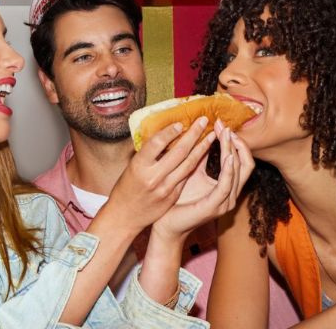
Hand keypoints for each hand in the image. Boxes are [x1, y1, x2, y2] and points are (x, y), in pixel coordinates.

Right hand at [98, 116, 216, 235]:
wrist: (125, 216)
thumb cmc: (126, 187)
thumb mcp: (132, 167)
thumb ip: (148, 154)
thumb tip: (166, 134)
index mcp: (139, 166)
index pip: (156, 143)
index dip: (170, 132)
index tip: (181, 123)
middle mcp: (153, 177)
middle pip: (178, 152)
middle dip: (193, 134)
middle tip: (203, 120)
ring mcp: (165, 188)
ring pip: (188, 164)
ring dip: (202, 148)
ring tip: (211, 135)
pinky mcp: (172, 196)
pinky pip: (187, 176)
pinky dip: (196, 163)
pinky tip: (204, 153)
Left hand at [152, 121, 254, 239]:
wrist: (165, 223)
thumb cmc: (177, 199)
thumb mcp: (191, 172)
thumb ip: (200, 157)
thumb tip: (203, 134)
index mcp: (227, 187)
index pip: (241, 160)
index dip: (234, 141)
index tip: (222, 124)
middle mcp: (230, 195)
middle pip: (246, 164)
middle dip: (238, 143)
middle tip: (226, 127)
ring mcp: (225, 202)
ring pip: (239, 171)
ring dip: (233, 151)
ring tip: (227, 135)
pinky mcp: (215, 206)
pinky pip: (226, 185)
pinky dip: (229, 169)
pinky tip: (228, 156)